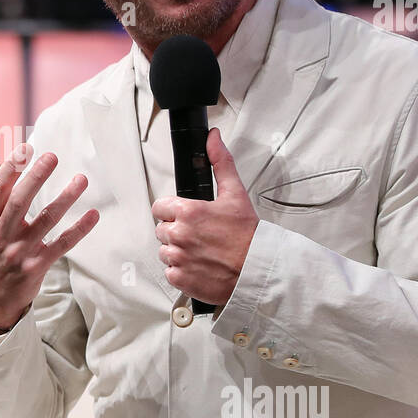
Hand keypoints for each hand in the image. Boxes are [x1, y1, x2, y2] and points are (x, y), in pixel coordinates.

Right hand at [0, 143, 99, 332]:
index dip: (10, 168)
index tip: (26, 149)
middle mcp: (0, 236)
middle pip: (19, 201)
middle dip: (36, 177)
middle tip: (52, 157)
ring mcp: (19, 253)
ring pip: (45, 221)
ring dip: (65, 198)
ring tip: (81, 179)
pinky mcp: (36, 268)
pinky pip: (62, 245)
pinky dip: (79, 230)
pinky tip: (93, 216)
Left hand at [151, 127, 258, 306]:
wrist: (258, 271)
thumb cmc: (248, 236)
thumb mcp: (236, 194)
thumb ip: (220, 163)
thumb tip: (213, 139)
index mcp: (188, 211)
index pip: (159, 207)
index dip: (171, 211)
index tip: (185, 217)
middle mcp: (179, 234)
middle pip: (161, 229)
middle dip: (176, 231)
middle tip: (199, 235)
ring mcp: (178, 257)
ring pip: (164, 251)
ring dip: (178, 252)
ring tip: (201, 252)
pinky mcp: (180, 278)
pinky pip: (170, 272)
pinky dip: (182, 271)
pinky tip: (199, 266)